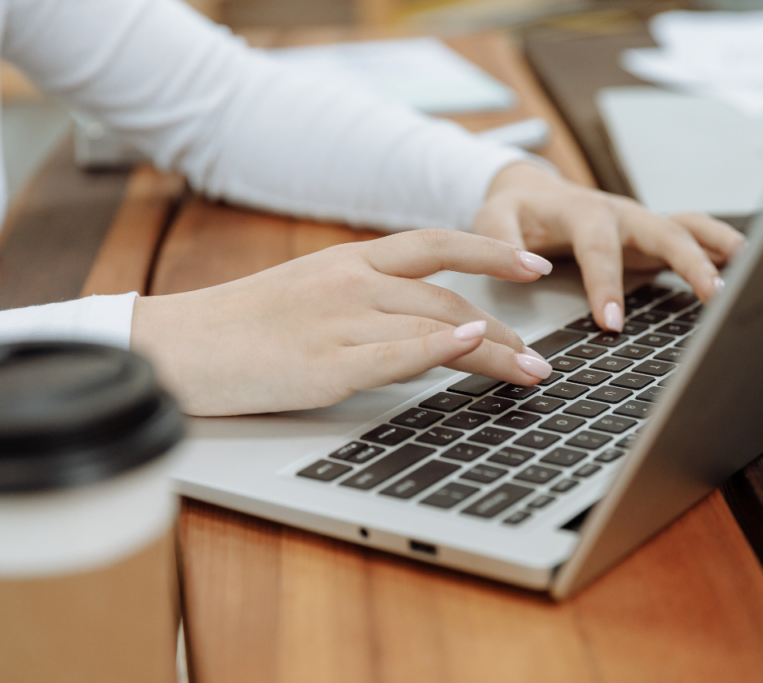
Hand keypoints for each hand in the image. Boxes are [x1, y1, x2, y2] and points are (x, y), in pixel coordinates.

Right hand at [130, 230, 554, 415]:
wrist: (177, 347)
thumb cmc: (243, 324)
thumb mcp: (309, 290)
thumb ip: (365, 294)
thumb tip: (424, 317)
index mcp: (348, 260)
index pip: (436, 245)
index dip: (491, 252)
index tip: (532, 266)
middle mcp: (351, 282)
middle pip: (449, 297)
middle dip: (506, 329)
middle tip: (539, 356)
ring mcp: (339, 322)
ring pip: (436, 326)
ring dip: (494, 351)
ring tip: (530, 372)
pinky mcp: (325, 366)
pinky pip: (396, 353)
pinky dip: (441, 347)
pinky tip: (476, 346)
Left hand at [474, 162, 745, 330]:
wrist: (533, 192)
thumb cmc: (516, 211)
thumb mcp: (492, 218)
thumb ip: (501, 240)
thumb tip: (528, 268)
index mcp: (582, 211)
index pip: (598, 248)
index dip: (606, 284)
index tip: (611, 323)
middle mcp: (620, 214)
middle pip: (663, 231)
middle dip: (690, 261)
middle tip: (712, 296)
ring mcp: (641, 223)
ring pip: (687, 227)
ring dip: (718, 248)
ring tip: (751, 271)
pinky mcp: (652, 236)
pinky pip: (692, 236)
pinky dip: (719, 248)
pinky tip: (745, 268)